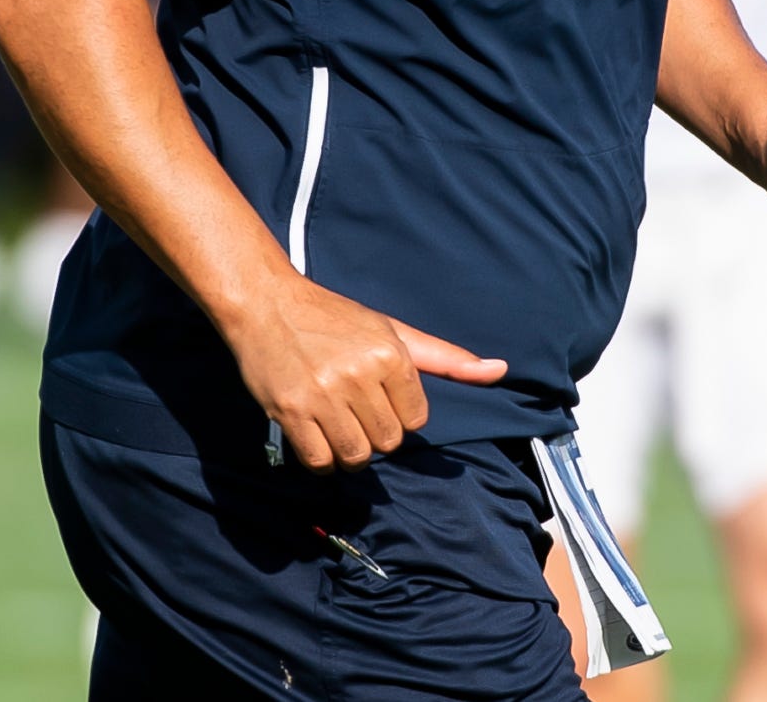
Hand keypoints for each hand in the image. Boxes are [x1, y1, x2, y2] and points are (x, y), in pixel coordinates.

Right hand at [220, 271, 506, 471]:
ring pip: (357, 457)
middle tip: (351, 406)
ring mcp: (323, 395)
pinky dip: (321, 459)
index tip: (374, 393)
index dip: (396, 412)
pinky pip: (320, 462)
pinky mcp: (290, 411)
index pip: (416, 420)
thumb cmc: (333, 319)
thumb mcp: (392, 330)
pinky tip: (314, 433)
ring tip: (334, 422)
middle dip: (373, 432)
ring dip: (348, 449)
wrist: (266, 303)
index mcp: (389, 353)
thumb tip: (501, 370)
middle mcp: (360, 374)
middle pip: (388, 442)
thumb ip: (446, 357)